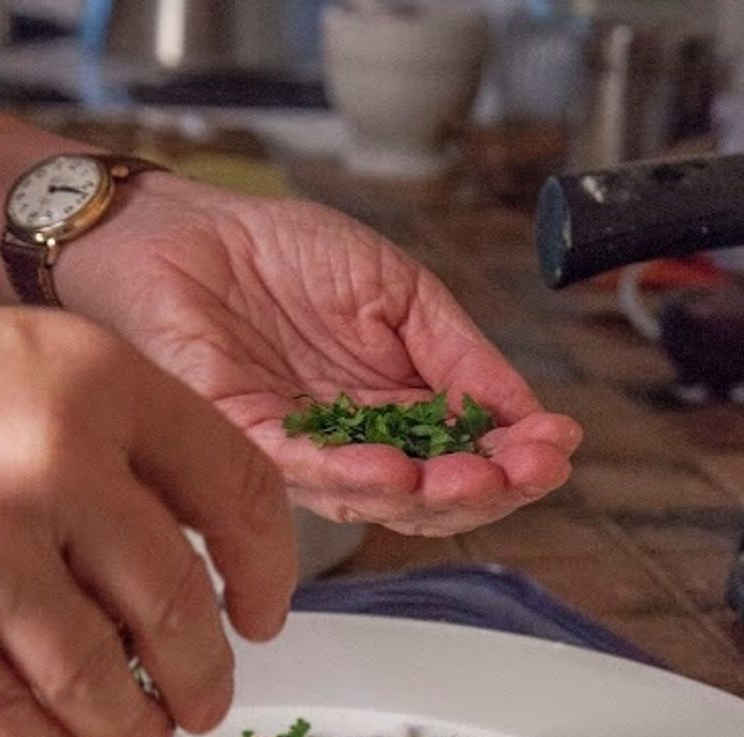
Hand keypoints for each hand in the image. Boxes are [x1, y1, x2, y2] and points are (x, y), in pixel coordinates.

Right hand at [0, 276, 294, 736]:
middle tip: (206, 703)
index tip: (263, 617)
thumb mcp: (62, 368)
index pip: (240, 493)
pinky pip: (5, 723)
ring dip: (135, 733)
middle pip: (177, 606)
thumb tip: (222, 569)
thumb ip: (147, 449)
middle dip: (206, 679)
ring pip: (98, 683)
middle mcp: (48, 464)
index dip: (272, 572)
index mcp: (103, 388)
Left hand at [59, 176, 581, 535]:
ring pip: (371, 499)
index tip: (557, 448)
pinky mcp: (242, 440)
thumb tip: (527, 412)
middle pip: (427, 498)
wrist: (186, 230)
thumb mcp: (401, 292)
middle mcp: (352, 447)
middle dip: (486, 489)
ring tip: (478, 479)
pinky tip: (395, 471)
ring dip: (430, 494)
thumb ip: (458, 354)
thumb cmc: (282, 254)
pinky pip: (298, 470)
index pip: (464, 459)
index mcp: (394, 414)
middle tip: (527, 471)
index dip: (514, 462)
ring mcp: (300, 452)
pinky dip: (349, 477)